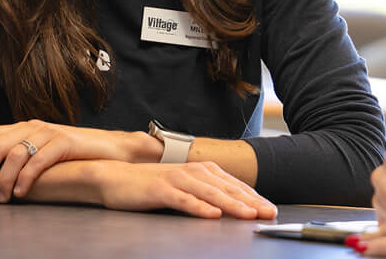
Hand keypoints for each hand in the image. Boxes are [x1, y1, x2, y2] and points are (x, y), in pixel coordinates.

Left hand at [0, 120, 152, 201]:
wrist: (110, 148)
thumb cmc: (72, 155)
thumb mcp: (40, 150)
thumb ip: (18, 154)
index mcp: (24, 127)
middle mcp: (34, 126)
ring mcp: (50, 133)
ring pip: (16, 153)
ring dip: (3, 178)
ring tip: (1, 197)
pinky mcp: (66, 142)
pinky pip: (39, 159)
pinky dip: (26, 177)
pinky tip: (21, 191)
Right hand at [90, 160, 277, 218]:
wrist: (116, 177)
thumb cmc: (151, 185)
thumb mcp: (184, 186)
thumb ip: (206, 192)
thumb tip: (230, 205)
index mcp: (202, 170)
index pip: (234, 185)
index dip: (254, 197)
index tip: (270, 208)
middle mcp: (194, 171)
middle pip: (227, 188)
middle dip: (251, 201)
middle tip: (268, 213)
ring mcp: (178, 179)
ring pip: (210, 193)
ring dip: (231, 204)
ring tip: (248, 214)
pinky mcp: (161, 190)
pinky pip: (183, 200)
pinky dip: (199, 207)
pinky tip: (212, 215)